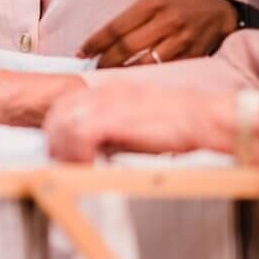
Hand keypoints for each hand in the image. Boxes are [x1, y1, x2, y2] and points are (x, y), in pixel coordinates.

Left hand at [44, 82, 236, 162]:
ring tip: (75, 169)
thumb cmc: (179, 125)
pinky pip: (79, 134)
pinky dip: (78, 154)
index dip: (59, 129)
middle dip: (55, 140)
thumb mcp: (140, 121)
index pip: (68, 104)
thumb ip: (116, 129)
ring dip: (64, 150)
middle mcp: (107, 92)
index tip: (62, 151)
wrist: (203, 118)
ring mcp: (110, 102)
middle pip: (59, 111)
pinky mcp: (116, 116)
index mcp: (112, 90)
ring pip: (64, 122)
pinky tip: (88, 167)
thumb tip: (96, 151)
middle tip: (63, 163)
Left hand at [77, 0, 237, 68]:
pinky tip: (135, 80)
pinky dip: (146, 78)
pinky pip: (164, 71)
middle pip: (127, 47)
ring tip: (110, 78)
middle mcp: (167, 20)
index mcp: (153, 4)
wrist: (220, 14)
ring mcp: (181, 39)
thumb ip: (132, 20)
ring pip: (144, 63)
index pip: (116, 26)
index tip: (81, 52)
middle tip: (94, 70)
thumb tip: (102, 43)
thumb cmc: (181, 8)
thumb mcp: (156, 2)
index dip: (95, 42)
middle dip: (106, 61)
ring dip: (123, 73)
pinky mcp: (192, 56)